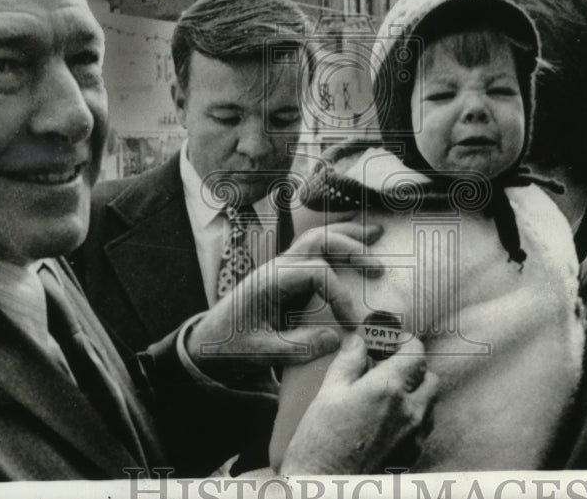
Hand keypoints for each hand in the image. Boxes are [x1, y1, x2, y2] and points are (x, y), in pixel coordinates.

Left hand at [186, 221, 383, 380]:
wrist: (206, 342)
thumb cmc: (229, 346)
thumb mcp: (260, 353)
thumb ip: (297, 347)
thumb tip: (337, 338)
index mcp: (270, 282)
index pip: (316, 273)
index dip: (340, 295)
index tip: (353, 323)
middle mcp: (277, 267)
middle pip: (317, 241)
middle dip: (351, 248)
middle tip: (379, 267)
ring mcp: (282, 267)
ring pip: (317, 238)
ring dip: (347, 235)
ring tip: (377, 234)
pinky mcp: (287, 275)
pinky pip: (315, 250)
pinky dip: (338, 242)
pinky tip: (357, 243)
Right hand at [280, 334, 437, 473]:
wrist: (324, 491)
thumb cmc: (320, 445)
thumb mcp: (327, 394)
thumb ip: (348, 362)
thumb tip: (358, 341)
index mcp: (388, 389)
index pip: (416, 352)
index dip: (405, 342)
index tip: (391, 343)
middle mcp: (410, 411)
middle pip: (430, 377)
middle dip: (413, 370)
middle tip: (387, 370)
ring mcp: (414, 437)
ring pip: (430, 404)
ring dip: (415, 395)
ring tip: (385, 398)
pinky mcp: (412, 457)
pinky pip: (423, 429)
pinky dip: (412, 419)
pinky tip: (385, 423)